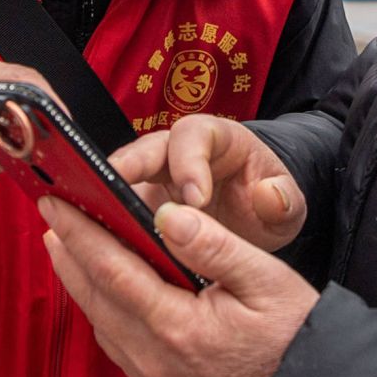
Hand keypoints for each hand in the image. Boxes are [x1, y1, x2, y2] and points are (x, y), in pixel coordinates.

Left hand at [42, 197, 317, 376]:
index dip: (80, 232)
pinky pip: (117, 343)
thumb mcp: (266, 279)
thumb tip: (169, 213)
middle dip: (69, 251)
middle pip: (95, 295)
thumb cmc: (296, 337)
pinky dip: (101, 308)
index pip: (112, 269)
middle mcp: (156, 357)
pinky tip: (103, 288)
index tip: (55, 203)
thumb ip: (213, 245)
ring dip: (80, 280)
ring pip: (101, 321)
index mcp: (178, 325)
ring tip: (69, 244)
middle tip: (52, 214)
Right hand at [111, 116, 305, 252]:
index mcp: (215, 137)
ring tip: (89, 211)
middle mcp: (177, 151)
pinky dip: (106, 220)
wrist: (254, 214)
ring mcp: (153, 177)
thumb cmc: (267, 199)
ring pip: (123, 176)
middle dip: (130, 166)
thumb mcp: (288, 203)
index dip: (190, 164)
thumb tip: (269, 197)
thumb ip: (284, 200)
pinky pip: (118, 207)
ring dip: (107, 192)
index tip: (195, 199)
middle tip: (115, 188)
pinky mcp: (141, 204)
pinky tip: (94, 239)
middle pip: (145, 148)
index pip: (193, 137)